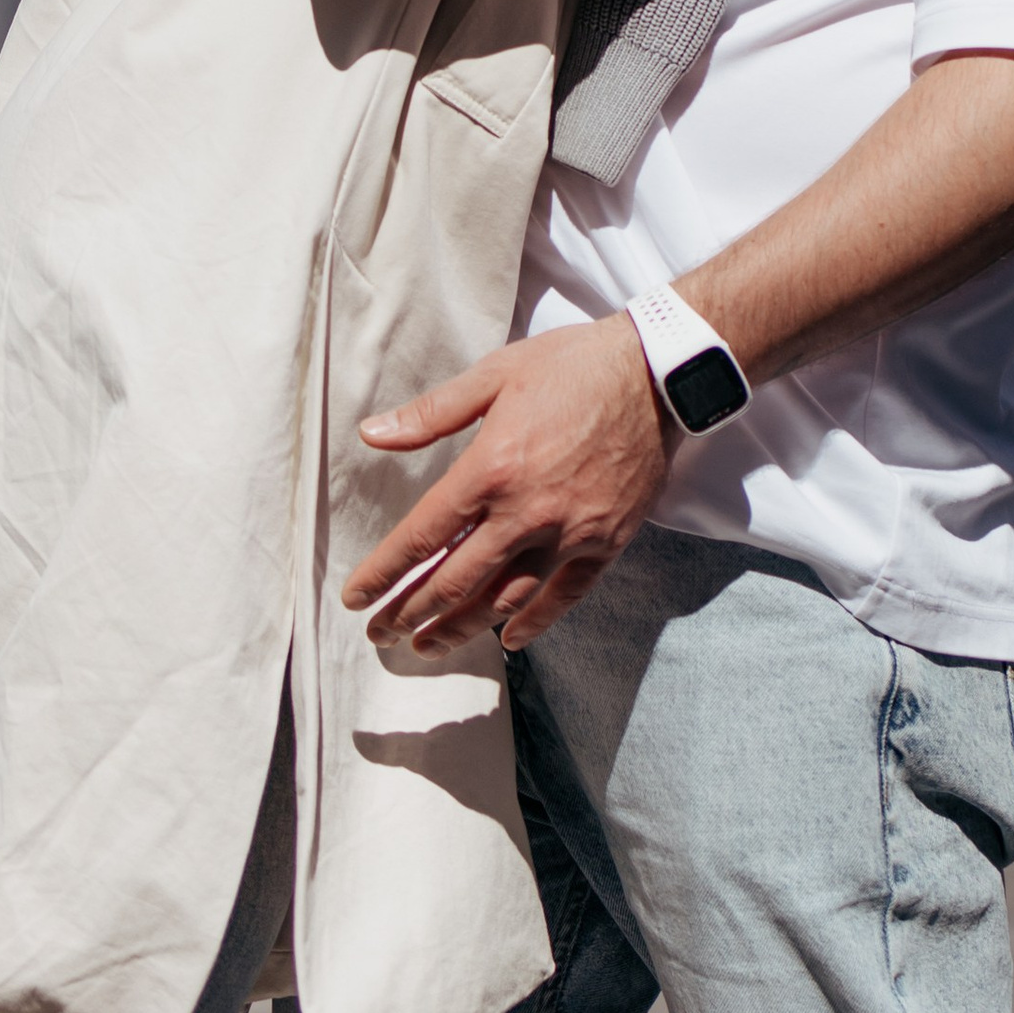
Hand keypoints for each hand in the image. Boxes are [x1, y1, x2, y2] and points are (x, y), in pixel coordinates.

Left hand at [345, 318, 673, 657]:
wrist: (656, 372)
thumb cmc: (570, 366)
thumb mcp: (493, 375)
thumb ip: (431, 413)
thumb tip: (371, 433)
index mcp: (489, 470)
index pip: (421, 538)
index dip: (382, 574)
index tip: (357, 599)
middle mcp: (524, 512)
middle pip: (454, 581)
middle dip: (409, 613)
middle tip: (379, 635)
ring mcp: (568, 533)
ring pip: (503, 598)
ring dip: (460, 628)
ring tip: (427, 646)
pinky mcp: (605, 542)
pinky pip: (564, 596)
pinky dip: (533, 622)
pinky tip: (508, 640)